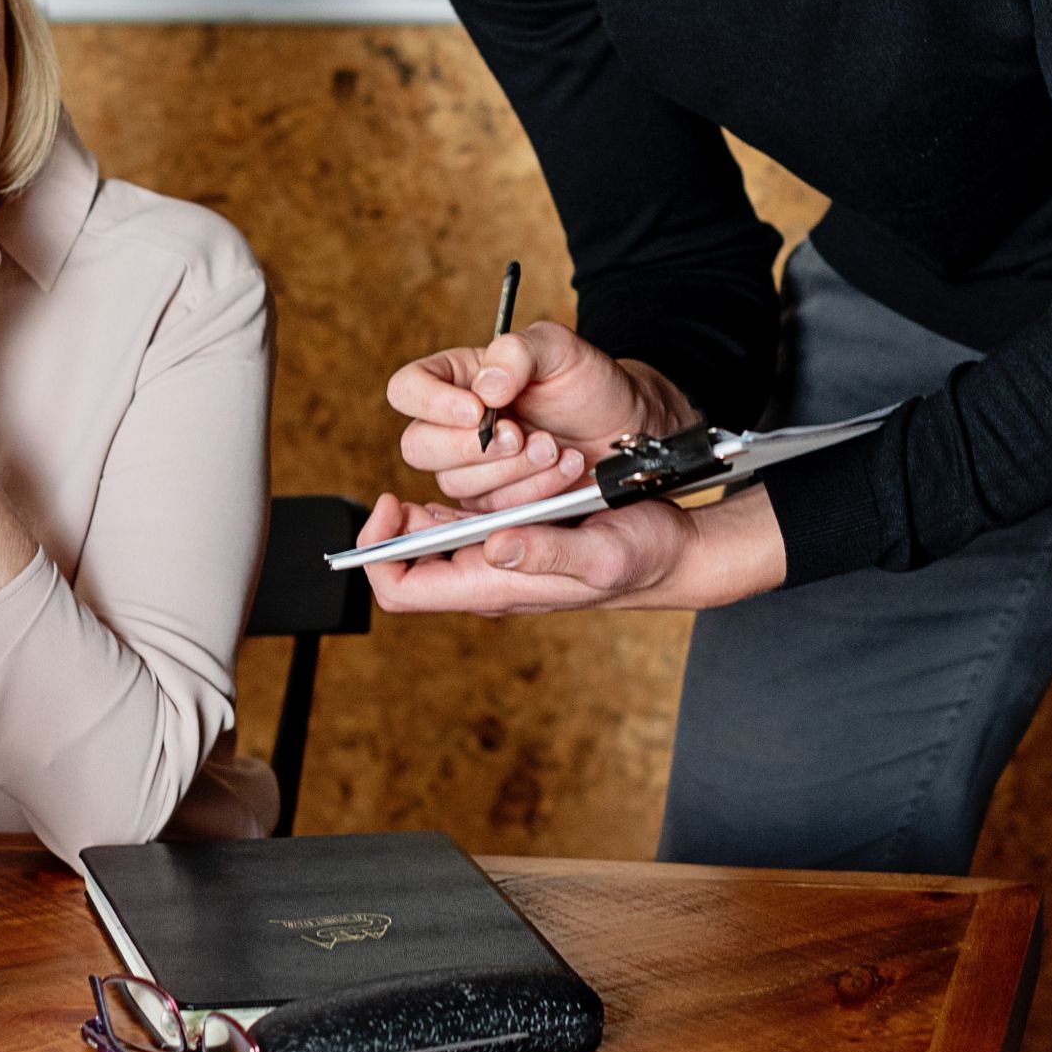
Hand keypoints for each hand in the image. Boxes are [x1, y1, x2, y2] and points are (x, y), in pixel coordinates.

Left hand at [353, 480, 788, 618]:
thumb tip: (491, 547)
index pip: (402, 588)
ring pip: (434, 534)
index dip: (378, 549)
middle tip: (435, 469)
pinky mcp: (510, 538)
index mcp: (492, 589)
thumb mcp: (601, 554)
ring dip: (442, 496)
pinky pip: (463, 519)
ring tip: (480, 462)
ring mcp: (495, 559)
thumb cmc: (643, 556)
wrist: (672, 550)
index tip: (388, 499)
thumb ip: (546, 554)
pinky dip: (470, 489)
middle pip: (407, 560)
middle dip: (407, 514)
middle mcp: (484, 578)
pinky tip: (498, 462)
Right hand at [387, 322, 697, 509]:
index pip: (406, 389)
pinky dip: (531, 492)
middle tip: (521, 435)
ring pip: (455, 484)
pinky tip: (563, 469)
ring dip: (510, 471)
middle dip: (472, 448)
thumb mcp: (560, 349)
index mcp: (456, 378)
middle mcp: (453, 425)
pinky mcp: (494, 503)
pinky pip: (492, 511)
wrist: (624, 427)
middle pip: (418, 447)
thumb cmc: (588, 382)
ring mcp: (470, 468)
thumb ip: (518, 353)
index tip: (477, 409)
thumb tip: (485, 389)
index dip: (430, 402)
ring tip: (554, 448)